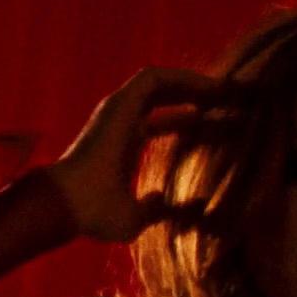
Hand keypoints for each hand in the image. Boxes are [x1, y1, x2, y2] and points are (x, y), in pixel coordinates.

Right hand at [46, 67, 226, 241]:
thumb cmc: (94, 215)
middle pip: (162, 97)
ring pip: (159, 82)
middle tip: (227, 98)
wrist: (69, 205)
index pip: (159, 122)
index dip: (186, 120)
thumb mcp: (136, 218)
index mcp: (123, 145)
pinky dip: (182, 78)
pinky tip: (209, 87)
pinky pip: (154, 78)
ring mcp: (118, 110)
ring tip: (225, 87)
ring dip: (192, 81)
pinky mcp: (120, 103)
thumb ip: (157, 210)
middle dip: (194, 94)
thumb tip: (182, 203)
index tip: (216, 121)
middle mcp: (120, 122)